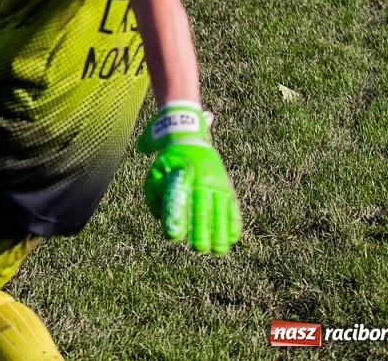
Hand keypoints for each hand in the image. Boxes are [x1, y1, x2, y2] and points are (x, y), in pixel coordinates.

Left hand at [136, 105, 241, 253]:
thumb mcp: (155, 170)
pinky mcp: (226, 185)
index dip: (175, 217)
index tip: (173, 235)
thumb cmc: (168, 161)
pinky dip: (234, 222)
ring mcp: (216, 181)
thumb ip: (154, 193)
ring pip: (220, 209)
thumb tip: (159, 216)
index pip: (177, 199)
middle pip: (202, 207)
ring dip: (220, 231)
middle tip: (199, 248)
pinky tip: (233, 238)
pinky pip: (232, 205)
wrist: (189, 136)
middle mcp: (200, 178)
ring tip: (218, 250)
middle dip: (201, 230)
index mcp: (180, 173)